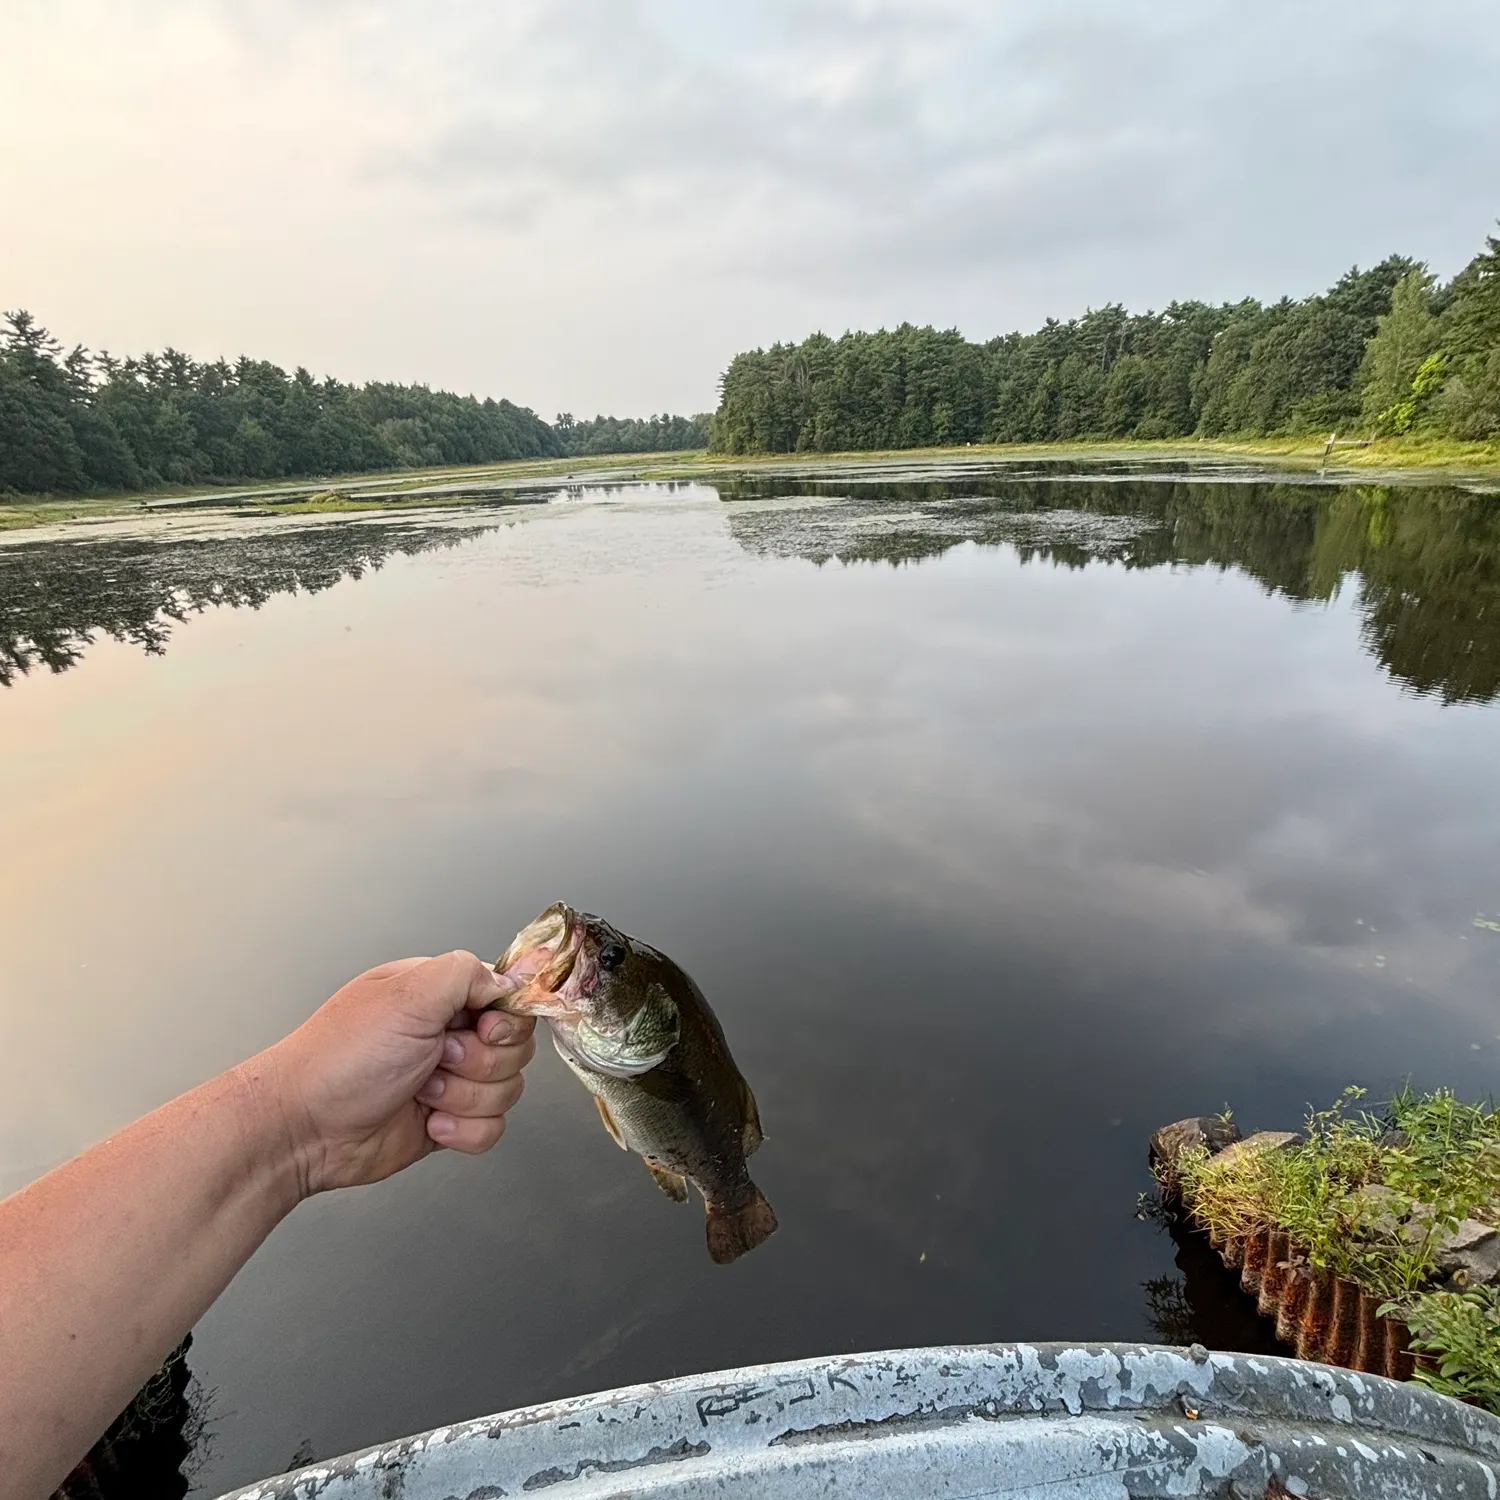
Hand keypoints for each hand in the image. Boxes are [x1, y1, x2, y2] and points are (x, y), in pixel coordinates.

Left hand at [257, 951, 536, 1196]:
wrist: (304, 1129)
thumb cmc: (341, 1058)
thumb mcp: (408, 994)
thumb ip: (466, 973)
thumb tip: (505, 982)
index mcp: (438, 995)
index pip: (506, 999)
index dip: (505, 1020)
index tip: (483, 1028)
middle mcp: (446, 1034)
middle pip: (514, 1048)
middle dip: (480, 1062)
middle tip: (436, 1059)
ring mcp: (449, 1080)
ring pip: (506, 1090)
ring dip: (465, 1098)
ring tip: (420, 1092)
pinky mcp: (447, 1123)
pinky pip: (490, 1129)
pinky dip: (463, 1131)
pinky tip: (427, 1123)